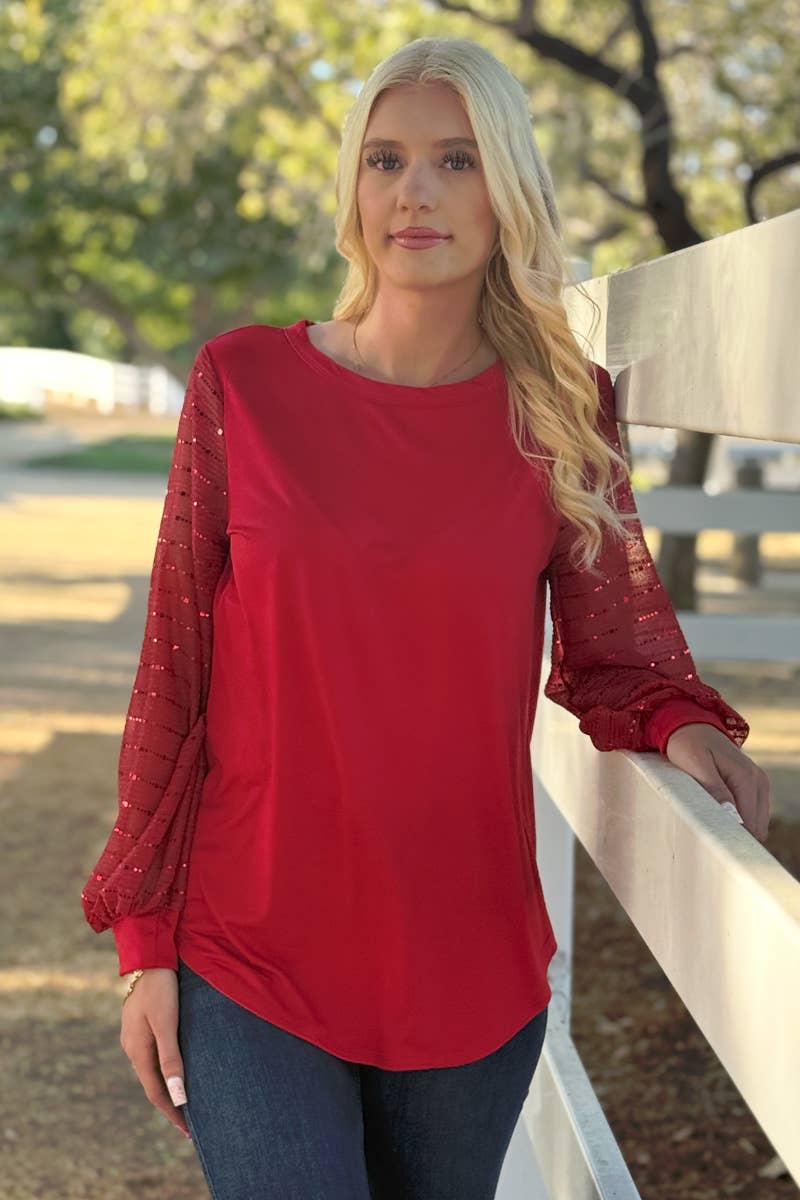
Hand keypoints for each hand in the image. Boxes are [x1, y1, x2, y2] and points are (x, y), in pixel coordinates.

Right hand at [119, 968, 190, 1136]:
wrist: (150, 957)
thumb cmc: (162, 989)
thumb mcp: (167, 1024)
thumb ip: (171, 1059)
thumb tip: (177, 1095)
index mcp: (137, 1051)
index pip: (156, 1093)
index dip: (173, 1113)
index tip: (188, 1131)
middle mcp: (132, 1048)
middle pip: (152, 1084)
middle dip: (170, 1103)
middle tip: (190, 1122)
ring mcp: (134, 1036)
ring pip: (152, 1070)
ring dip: (167, 1086)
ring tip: (185, 1100)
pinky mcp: (140, 1026)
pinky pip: (152, 1055)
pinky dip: (164, 1069)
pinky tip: (174, 1068)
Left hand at [664, 723, 770, 842]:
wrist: (690, 725)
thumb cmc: (688, 744)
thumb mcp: (696, 765)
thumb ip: (715, 790)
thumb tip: (733, 818)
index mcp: (746, 777)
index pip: (749, 823)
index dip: (732, 837)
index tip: (712, 842)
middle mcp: (759, 780)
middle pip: (756, 827)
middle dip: (735, 835)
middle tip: (707, 833)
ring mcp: (759, 783)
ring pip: (756, 823)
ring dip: (737, 827)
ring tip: (711, 821)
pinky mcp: (753, 786)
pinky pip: (752, 814)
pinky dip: (739, 820)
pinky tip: (719, 814)